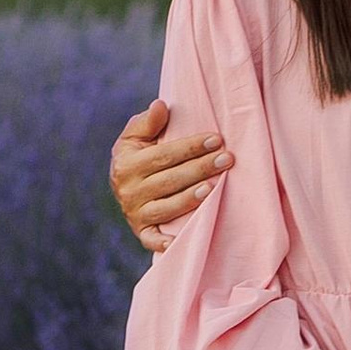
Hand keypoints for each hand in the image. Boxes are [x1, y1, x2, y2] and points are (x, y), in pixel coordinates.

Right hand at [111, 97, 231, 250]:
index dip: (190, 147)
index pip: (163, 155)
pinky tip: (180, 240)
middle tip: (227, 159)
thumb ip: (148, 122)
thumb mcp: (135, 136)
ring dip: (191, 199)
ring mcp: (135, 213)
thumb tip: (161, 106)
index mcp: (127, 164)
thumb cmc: (138, 154)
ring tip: (214, 188)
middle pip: (170, 180)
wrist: (122, 184)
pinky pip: (152, 241)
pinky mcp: (141, 232)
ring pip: (167, 208)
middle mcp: (129, 191)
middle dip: (201, 168)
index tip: (216, 139)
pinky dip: (164, 243)